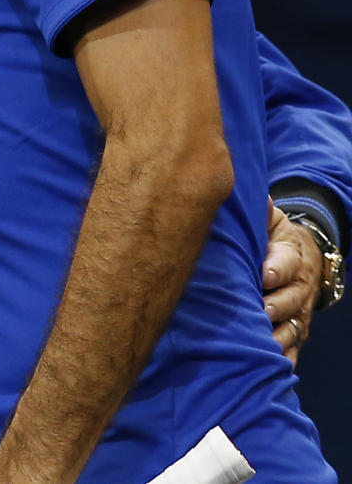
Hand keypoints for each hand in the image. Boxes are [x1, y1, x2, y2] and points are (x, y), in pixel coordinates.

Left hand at [263, 197, 322, 365]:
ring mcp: (298, 312)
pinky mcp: (295, 331)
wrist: (304, 258)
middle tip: (261, 310)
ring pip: (291, 328)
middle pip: (290, 299)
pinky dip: (282, 359)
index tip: (264, 274)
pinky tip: (267, 367)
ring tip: (260, 343)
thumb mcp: (273, 220)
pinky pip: (292, 349)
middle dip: (276, 306)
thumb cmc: (276, 238)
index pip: (287, 262)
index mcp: (291, 256)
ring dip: (277, 336)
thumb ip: (264, 212)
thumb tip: (260, 198)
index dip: (276, 268)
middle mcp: (298, 287)